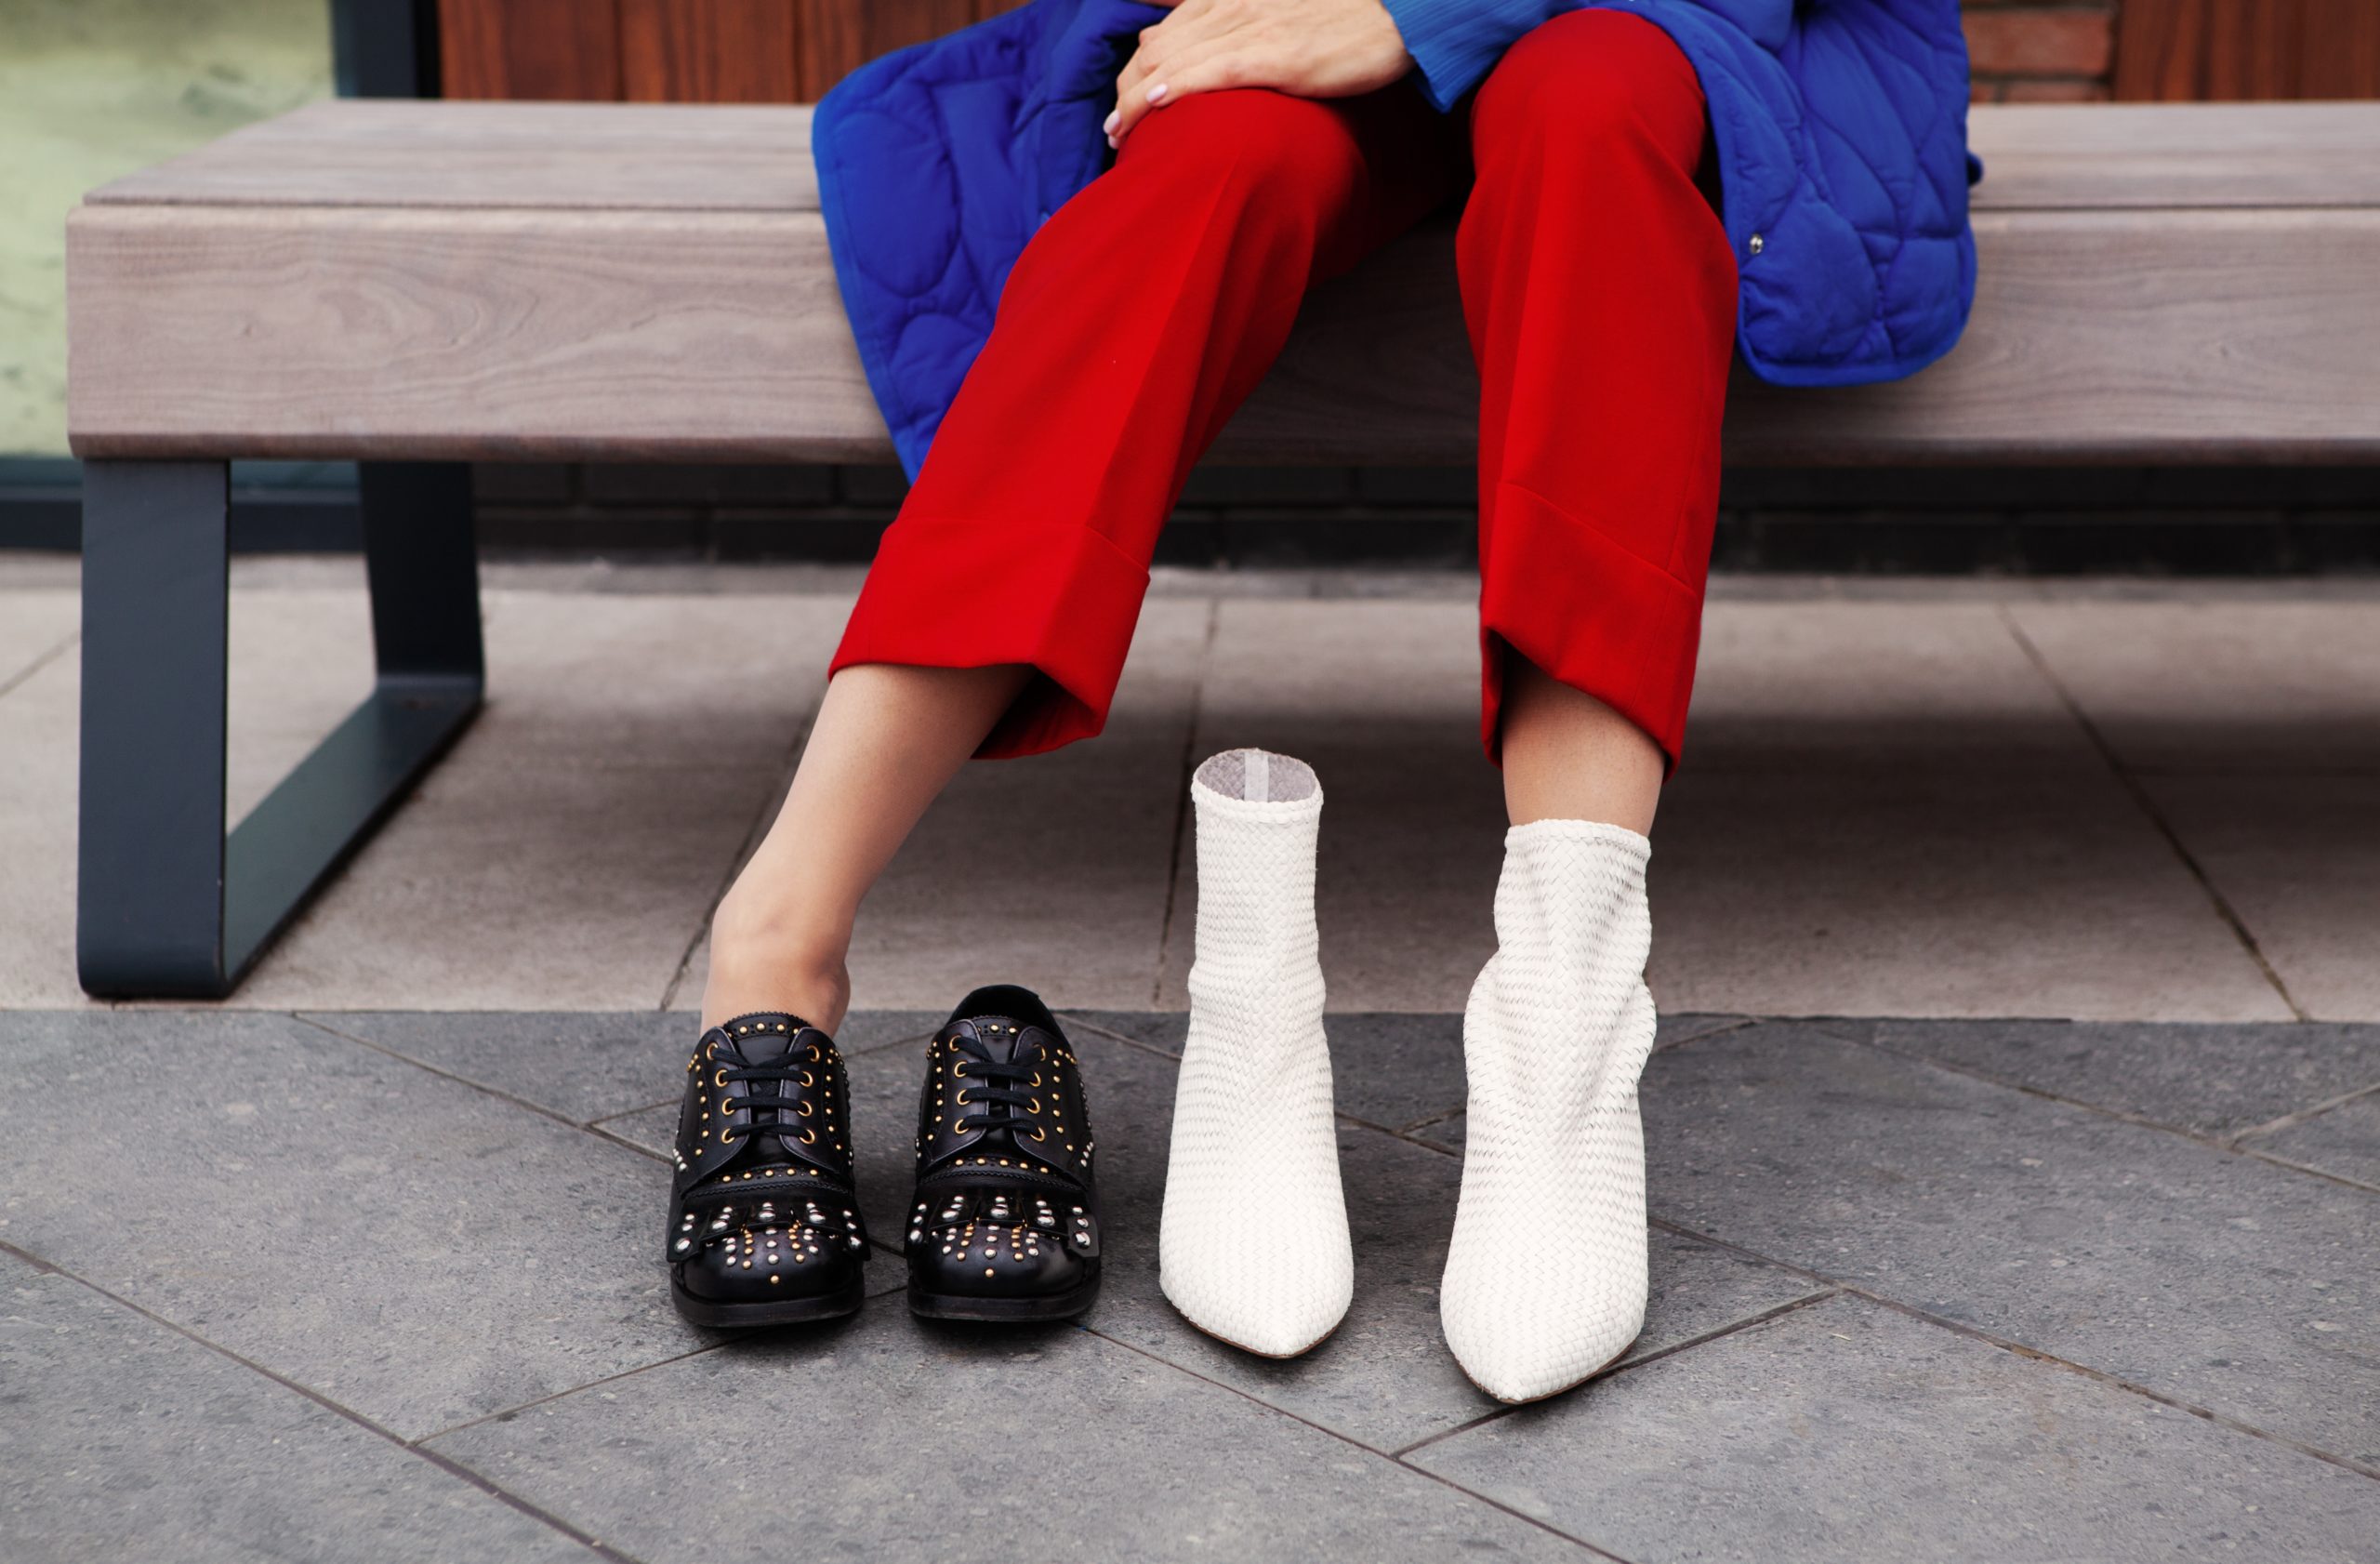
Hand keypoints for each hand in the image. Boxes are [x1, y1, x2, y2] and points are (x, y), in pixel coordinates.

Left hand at [1107, 0, 1412, 146]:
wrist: (1397, 16)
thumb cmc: (1342, 22)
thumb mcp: (1277, 17)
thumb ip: (1232, 29)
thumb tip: (1183, 42)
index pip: (1163, 35)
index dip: (1134, 72)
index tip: (1124, 104)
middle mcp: (1232, 6)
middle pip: (1157, 50)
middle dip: (1126, 91)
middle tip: (1113, 130)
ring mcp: (1250, 28)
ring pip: (1171, 61)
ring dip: (1136, 100)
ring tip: (1120, 134)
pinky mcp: (1272, 56)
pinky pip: (1208, 72)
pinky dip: (1173, 89)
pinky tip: (1152, 107)